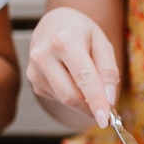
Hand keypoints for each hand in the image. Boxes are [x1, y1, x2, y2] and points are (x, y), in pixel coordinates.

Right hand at [27, 7, 119, 127]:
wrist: (53, 23)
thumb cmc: (81, 32)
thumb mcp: (102, 42)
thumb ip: (108, 71)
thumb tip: (110, 99)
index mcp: (64, 41)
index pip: (83, 77)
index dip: (95, 101)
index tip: (105, 119)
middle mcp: (44, 55)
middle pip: (71, 95)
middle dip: (91, 108)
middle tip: (108, 112)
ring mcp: (35, 70)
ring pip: (65, 100)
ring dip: (83, 101)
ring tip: (90, 84)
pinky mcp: (33, 81)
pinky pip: (58, 98)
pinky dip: (73, 95)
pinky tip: (73, 78)